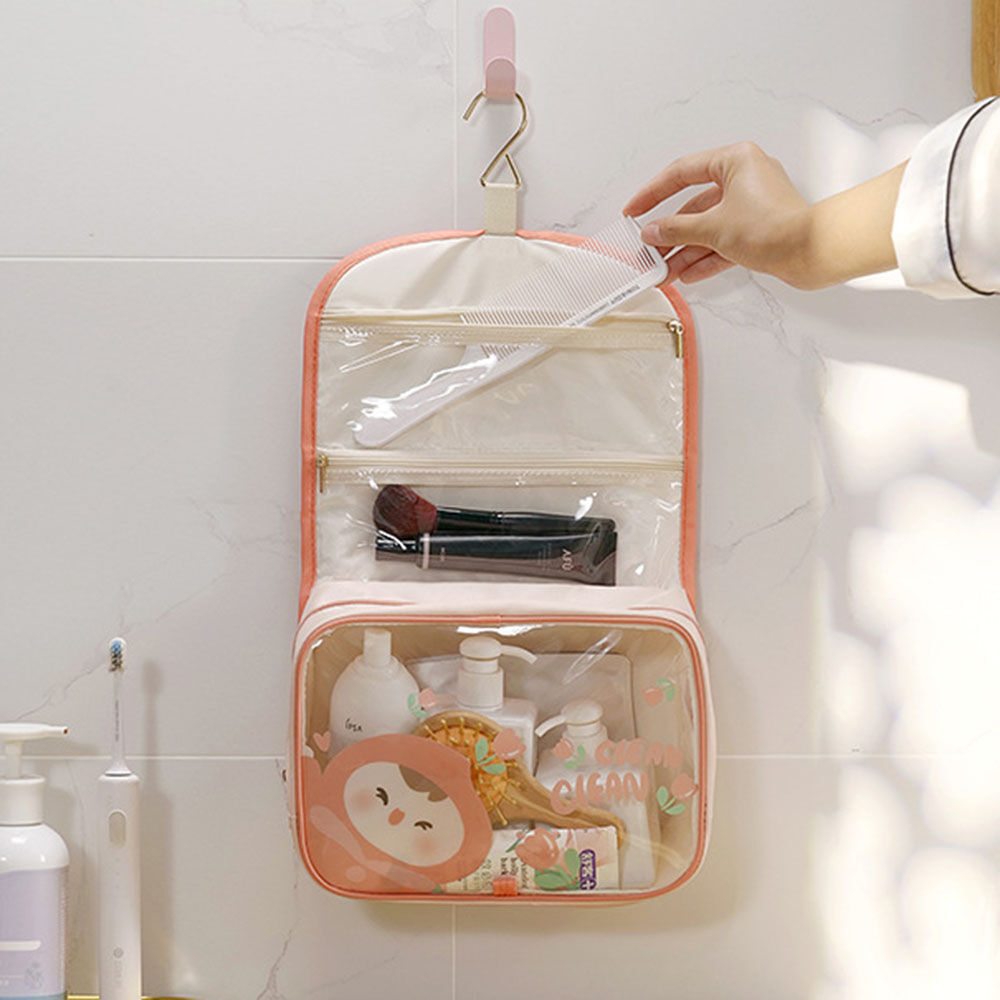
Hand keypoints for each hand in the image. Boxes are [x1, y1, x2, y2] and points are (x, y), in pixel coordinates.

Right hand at [624, 144, 903, 289]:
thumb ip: (677, 229)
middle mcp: (744, 178)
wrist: (813, 252)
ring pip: (708, 228)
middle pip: (694, 206)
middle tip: (648, 250)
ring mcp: (751, 206)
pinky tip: (687, 275)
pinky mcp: (758, 230)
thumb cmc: (774, 227)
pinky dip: (705, 258)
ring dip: (685, 251)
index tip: (633, 211)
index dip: (652, 193)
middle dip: (670, 234)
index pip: (681, 172)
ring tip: (663, 271)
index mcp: (734, 161)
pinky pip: (723, 242)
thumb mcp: (714, 228)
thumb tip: (652, 232)